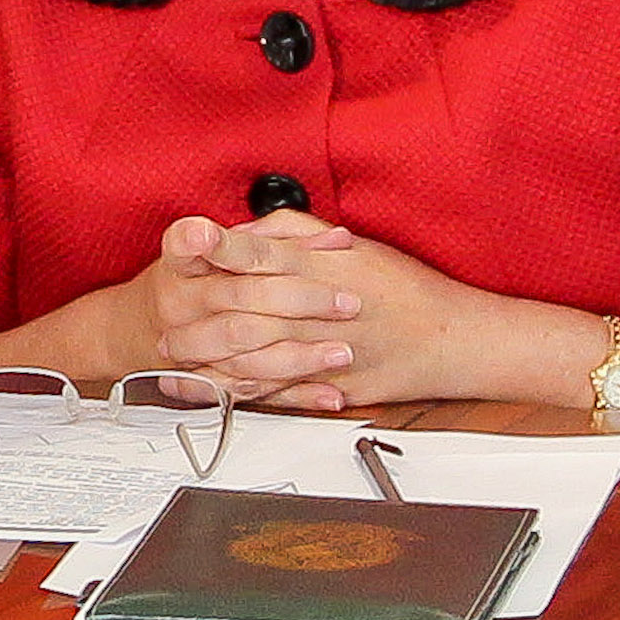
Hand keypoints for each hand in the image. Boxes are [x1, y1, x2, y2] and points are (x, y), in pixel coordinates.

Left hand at [152, 213, 609, 412]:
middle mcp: (319, 309)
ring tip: (174, 362)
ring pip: (255, 357)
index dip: (217, 250)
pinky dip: (242, 392)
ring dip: (210, 360)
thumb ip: (302, 233)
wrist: (456, 339)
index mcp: (323, 269)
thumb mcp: (357, 248)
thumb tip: (254, 226)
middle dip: (199, 319)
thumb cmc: (407, 288)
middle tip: (162, 326)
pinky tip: (214, 392)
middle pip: (246, 311)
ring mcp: (325, 351)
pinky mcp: (332, 385)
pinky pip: (279, 391)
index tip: (184, 244)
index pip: (259, 255)